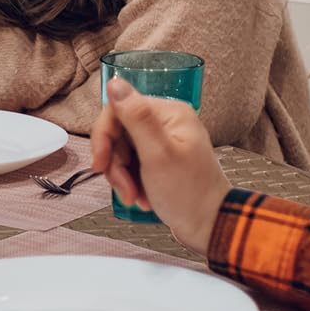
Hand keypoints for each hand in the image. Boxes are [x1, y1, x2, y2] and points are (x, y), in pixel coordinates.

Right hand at [89, 78, 230, 254]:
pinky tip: (140, 196)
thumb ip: (136, 117)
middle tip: (122, 185)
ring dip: (121, 176)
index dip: (104, 135)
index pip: (118, 109)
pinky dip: (130, 181)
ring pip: (121, 149)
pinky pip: (131, 163)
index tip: (100, 162)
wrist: (209, 227)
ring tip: (133, 195)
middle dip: (114, 162)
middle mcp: (166, 123)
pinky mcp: (160, 159)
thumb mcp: (157, 155)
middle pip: (118, 131)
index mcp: (169, 113)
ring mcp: (163, 142)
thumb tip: (116, 84)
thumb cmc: (189, 194)